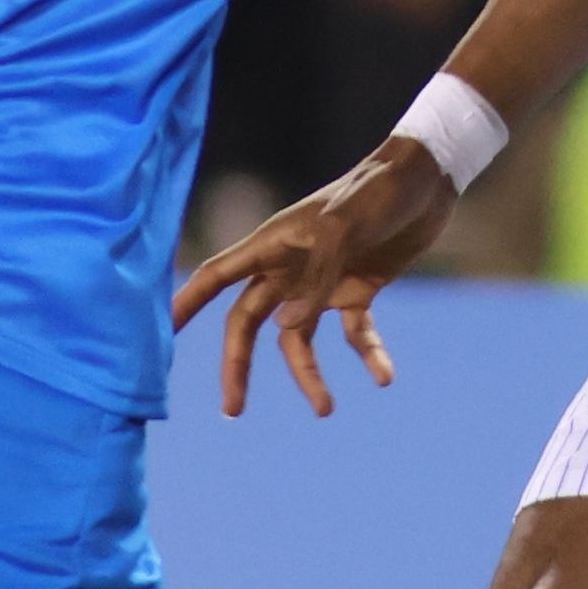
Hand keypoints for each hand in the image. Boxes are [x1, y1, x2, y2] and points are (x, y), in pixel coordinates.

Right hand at [171, 136, 458, 417]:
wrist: (426, 179)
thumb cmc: (375, 192)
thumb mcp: (343, 230)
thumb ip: (317, 279)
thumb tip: (287, 330)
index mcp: (272, 244)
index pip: (216, 277)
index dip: (186, 304)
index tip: (162, 335)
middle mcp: (289, 267)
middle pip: (249, 323)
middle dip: (238, 365)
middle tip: (233, 409)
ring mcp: (321, 282)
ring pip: (298, 340)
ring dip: (308, 376)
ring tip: (325, 409)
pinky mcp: (357, 289)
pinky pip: (354, 334)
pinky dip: (368, 357)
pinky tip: (383, 377)